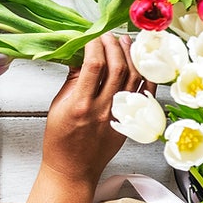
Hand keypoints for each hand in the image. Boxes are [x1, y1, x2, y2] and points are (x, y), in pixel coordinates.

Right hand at [41, 34, 146, 185]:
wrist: (73, 168)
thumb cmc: (60, 140)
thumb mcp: (57, 106)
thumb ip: (71, 81)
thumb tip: (80, 56)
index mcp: (80, 105)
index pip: (93, 66)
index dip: (95, 45)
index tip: (91, 36)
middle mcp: (102, 109)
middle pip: (117, 67)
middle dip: (113, 45)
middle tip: (108, 34)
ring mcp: (119, 115)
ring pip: (134, 77)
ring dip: (131, 55)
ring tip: (125, 41)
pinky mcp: (129, 121)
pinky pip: (144, 94)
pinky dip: (146, 75)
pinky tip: (141, 62)